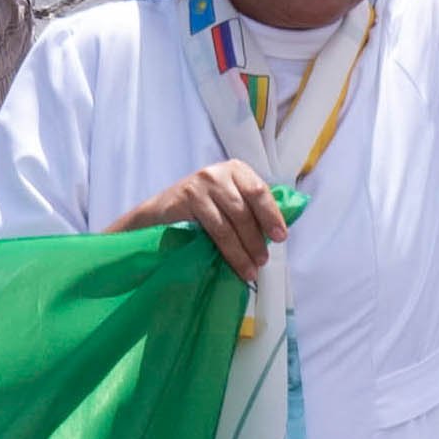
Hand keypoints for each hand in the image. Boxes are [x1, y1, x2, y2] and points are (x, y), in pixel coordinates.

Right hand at [116, 159, 284, 281]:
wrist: (158, 213)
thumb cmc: (198, 209)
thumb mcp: (226, 200)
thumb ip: (248, 209)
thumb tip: (275, 234)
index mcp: (236, 169)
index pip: (259, 191)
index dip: (272, 215)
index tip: (280, 237)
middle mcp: (219, 172)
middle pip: (246, 208)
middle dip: (257, 238)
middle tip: (263, 260)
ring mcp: (201, 184)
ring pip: (231, 222)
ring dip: (243, 249)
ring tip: (251, 269)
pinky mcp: (187, 198)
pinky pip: (214, 228)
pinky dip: (228, 250)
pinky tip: (232, 263)